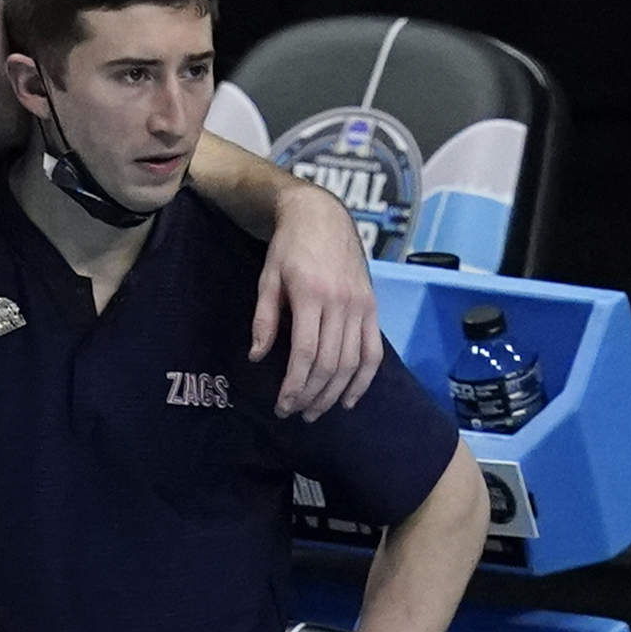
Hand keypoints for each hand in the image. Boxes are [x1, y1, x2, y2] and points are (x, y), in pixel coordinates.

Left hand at [253, 186, 383, 418]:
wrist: (322, 218)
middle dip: (312, 394)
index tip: (281, 405)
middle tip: (294, 413)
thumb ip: (264, 320)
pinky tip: (349, 398)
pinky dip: (364, 378)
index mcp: (311, 296)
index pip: (306, 353)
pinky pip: (373, 351)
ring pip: (353, 362)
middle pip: (330, 363)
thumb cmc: (288, 249)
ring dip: (335, 393)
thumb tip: (257, 357)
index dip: (294, 385)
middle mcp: (341, 303)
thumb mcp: (267, 279)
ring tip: (316, 412)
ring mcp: (362, 306)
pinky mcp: (373, 308)